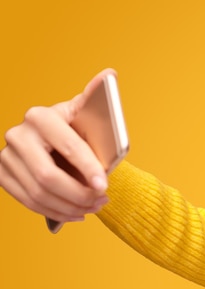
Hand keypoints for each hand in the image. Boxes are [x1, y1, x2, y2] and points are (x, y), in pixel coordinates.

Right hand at [0, 69, 114, 221]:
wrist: (55, 141)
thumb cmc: (76, 128)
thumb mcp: (86, 114)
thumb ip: (98, 99)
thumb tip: (110, 73)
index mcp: (41, 116)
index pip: (67, 146)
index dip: (88, 169)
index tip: (104, 186)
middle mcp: (18, 134)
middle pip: (48, 176)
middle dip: (78, 194)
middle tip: (102, 201)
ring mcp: (6, 155)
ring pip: (39, 193)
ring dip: (71, 206)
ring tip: (94, 208)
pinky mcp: (2, 174)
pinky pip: (29, 201)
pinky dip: (57, 212)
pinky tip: (77, 213)